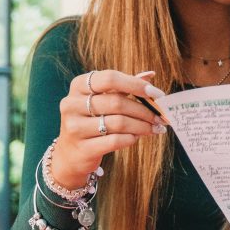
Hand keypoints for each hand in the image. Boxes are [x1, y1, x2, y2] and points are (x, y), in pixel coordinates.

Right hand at [51, 69, 167, 186]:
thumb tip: (150, 75)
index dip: (136, 85)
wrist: (70, 154)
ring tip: (154, 128)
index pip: (111, 78)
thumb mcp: (102, 99)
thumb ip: (124, 86)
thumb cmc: (92, 120)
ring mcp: (74, 127)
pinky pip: (114, 141)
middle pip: (117, 102)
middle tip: (159, 117)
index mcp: (79, 85)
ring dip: (142, 126)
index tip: (158, 94)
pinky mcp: (82, 148)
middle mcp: (72, 104)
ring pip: (118, 123)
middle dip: (144, 110)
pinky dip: (130, 139)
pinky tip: (136, 137)